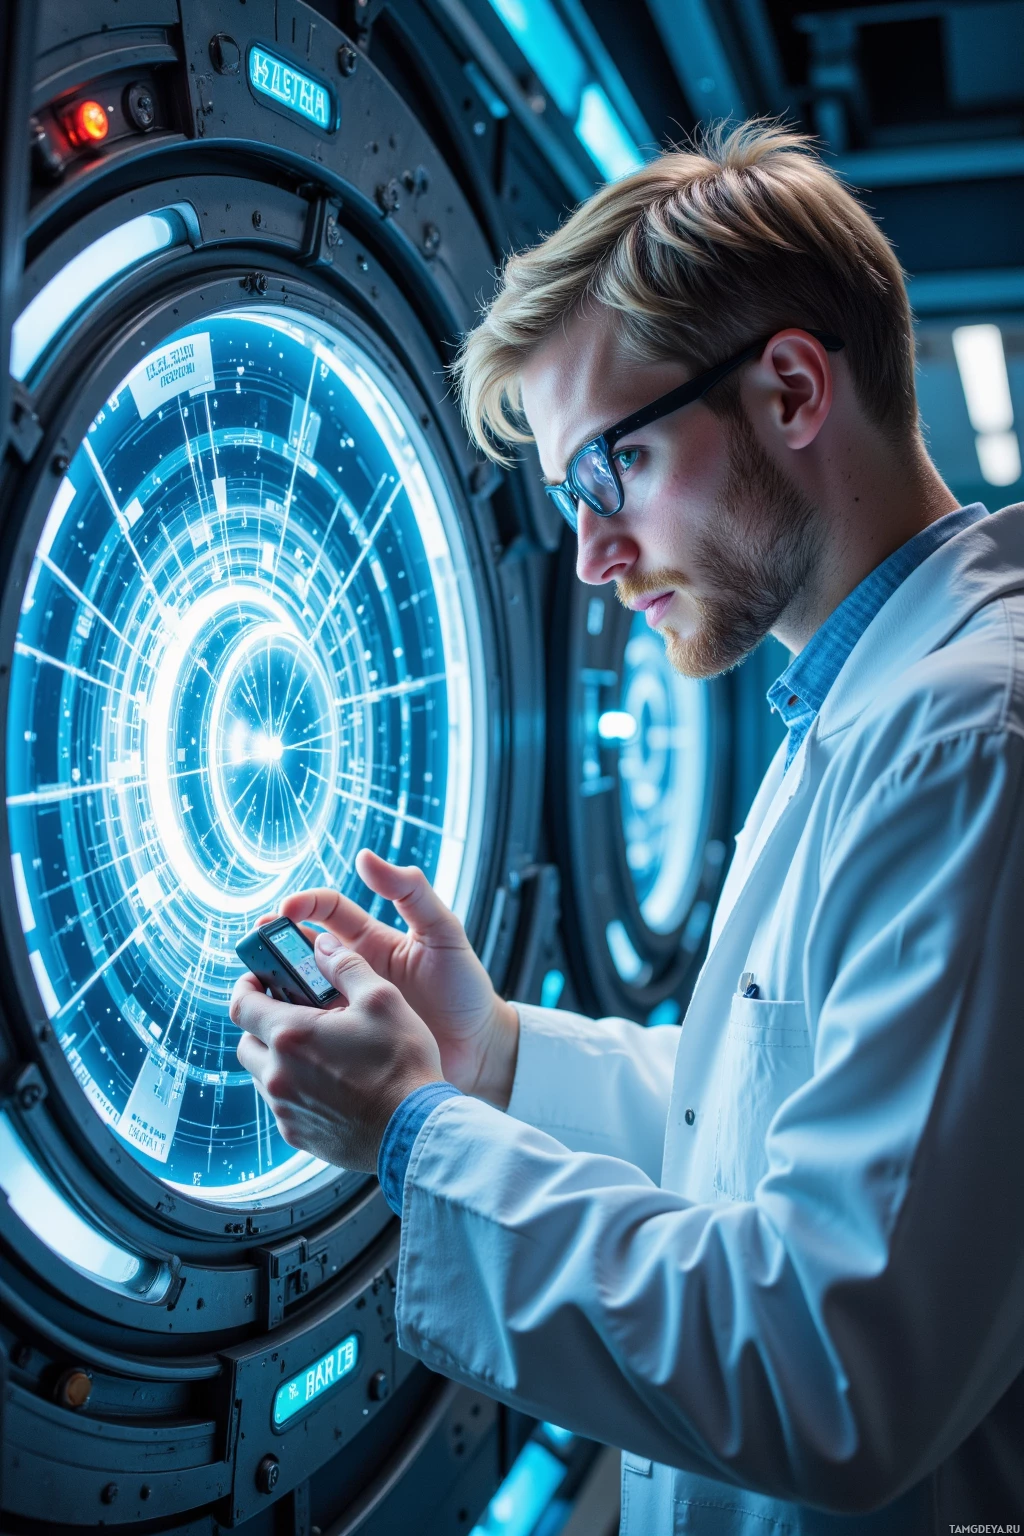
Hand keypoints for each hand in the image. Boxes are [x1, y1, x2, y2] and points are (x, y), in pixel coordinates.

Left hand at [231, 937, 442, 1171]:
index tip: (259, 979)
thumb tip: (323, 944)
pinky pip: (281, 1105)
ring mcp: (285, 1110)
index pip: (241, 1005)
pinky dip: (294, 1089)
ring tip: (316, 1051)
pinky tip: (328, 1084)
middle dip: (262, 1025)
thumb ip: (346, 966)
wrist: (415, 1132)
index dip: (246, 986)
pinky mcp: (297, 1135)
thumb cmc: (402, 1065)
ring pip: (261, 1076)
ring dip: (277, 1059)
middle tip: (292, 1014)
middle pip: (246, 1042)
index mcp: (291, 1036)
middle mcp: (278, 1076)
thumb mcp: (382, 1000)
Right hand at [279, 850, 518, 1107]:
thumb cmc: (465, 988)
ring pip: (296, 992)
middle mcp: (351, 973)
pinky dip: (292, 1028)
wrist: (482, 1049)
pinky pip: (310, 1033)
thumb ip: (411, 893)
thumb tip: (364, 857)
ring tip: (261, 988)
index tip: (285, 911)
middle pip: (299, 951)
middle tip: (254, 948)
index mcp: (369, 941)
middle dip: (273, 945)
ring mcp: (345, 1009)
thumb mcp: (442, 933)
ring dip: (276, 987)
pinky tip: (281, 1028)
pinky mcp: (345, 1046)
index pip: (325, 912)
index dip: (303, 905)